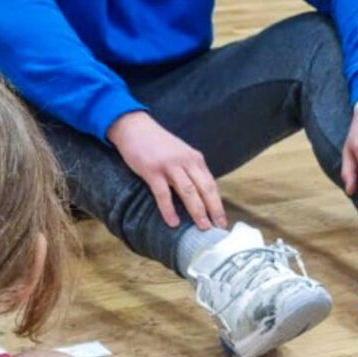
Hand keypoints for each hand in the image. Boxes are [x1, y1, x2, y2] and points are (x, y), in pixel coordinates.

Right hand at [107, 112, 224, 230]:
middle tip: (218, 229)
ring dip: (197, 211)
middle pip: (205, 189)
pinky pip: (163, 194)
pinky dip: (169, 209)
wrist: (134, 127)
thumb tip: (200, 196)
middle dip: (214, 210)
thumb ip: (191, 171)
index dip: (218, 204)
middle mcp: (186, 161)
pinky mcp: (152, 171)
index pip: (211, 185)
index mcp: (195, 159)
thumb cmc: (157, 144)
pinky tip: (173, 222)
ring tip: (202, 227)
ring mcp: (169, 165)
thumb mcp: (180, 154)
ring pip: (188, 192)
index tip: (222, 221)